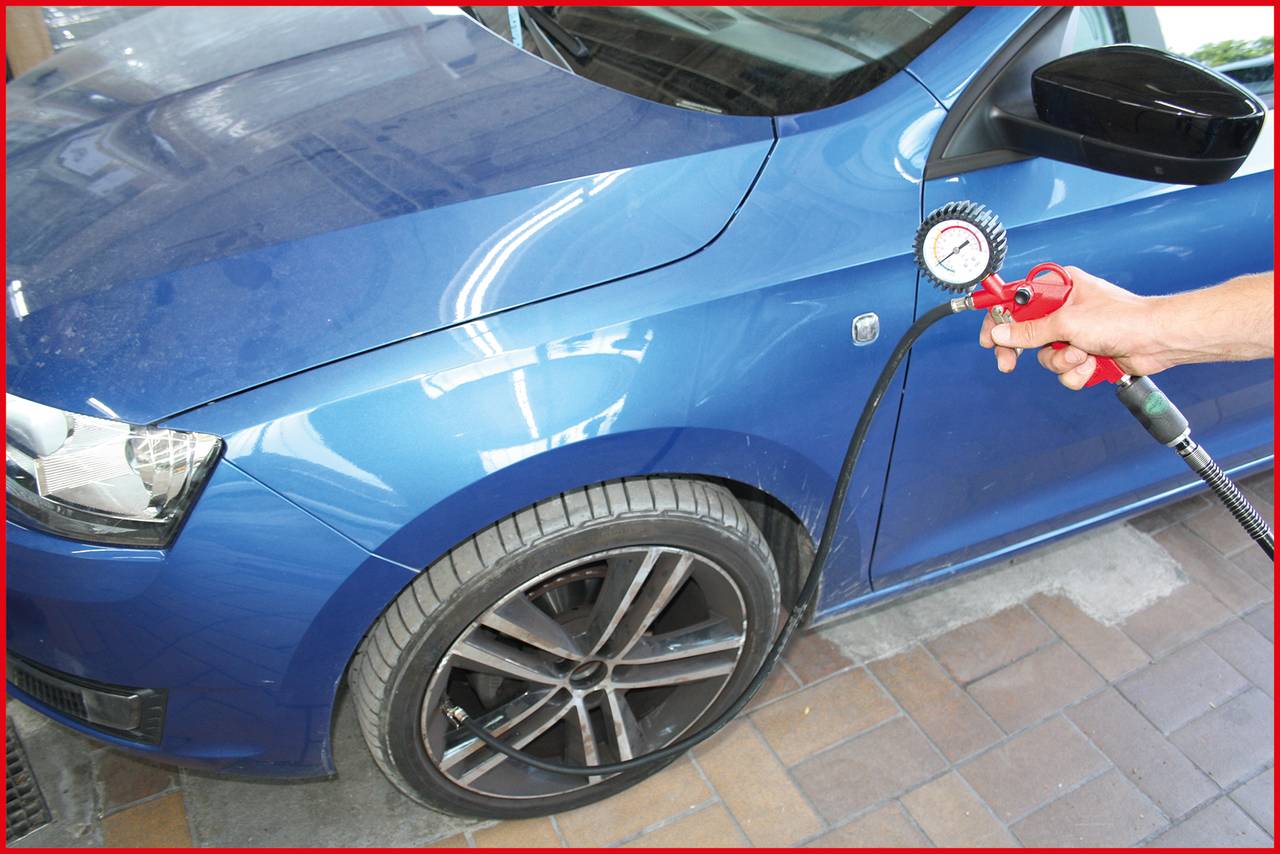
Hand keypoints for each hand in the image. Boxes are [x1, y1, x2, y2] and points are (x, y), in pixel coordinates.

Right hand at [978, 266, 1167, 389]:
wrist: (1157, 340)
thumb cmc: (1123, 318)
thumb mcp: (1067, 322)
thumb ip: (1030, 331)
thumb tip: (1000, 333)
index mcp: (1060, 289)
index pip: (1017, 302)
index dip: (999, 319)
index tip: (987, 337)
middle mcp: (1065, 310)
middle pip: (1026, 334)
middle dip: (1024, 351)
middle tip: (1008, 363)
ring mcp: (1075, 334)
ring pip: (1046, 357)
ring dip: (1063, 361)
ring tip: (1083, 354)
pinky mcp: (1085, 355)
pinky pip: (1065, 371)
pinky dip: (1077, 372)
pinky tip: (1093, 363)